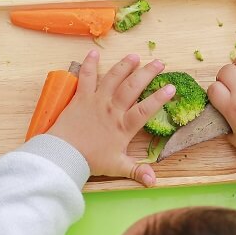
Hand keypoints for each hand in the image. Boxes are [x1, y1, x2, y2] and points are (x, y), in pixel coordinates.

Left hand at [47, 50, 174, 185]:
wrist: (63, 155)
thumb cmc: (90, 160)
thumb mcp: (117, 167)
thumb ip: (137, 171)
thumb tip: (153, 182)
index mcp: (123, 126)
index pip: (146, 109)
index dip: (160, 97)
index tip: (171, 87)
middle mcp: (112, 109)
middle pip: (132, 87)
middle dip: (147, 73)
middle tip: (159, 62)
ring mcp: (96, 101)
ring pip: (113, 78)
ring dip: (125, 65)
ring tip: (135, 56)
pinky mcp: (81, 97)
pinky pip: (86, 77)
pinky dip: (89, 64)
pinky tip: (94, 52)